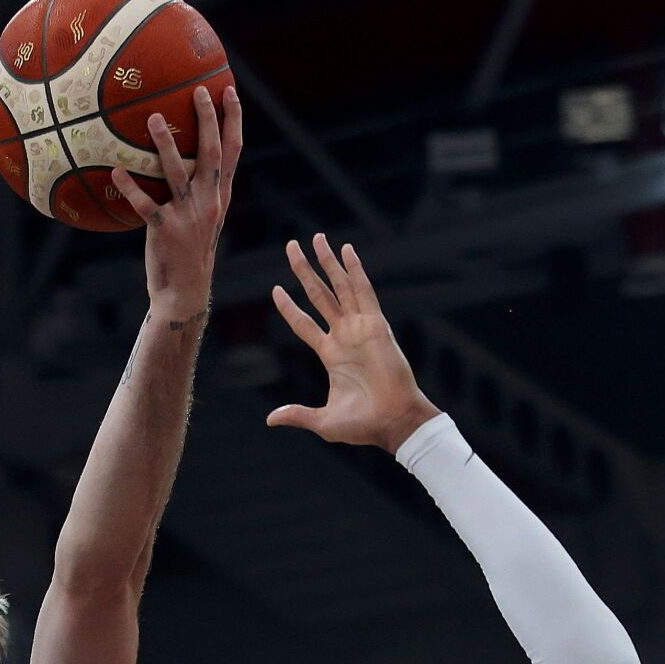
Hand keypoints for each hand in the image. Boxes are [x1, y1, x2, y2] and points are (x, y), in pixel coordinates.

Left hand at [111, 85, 242, 317]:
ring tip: (152, 118)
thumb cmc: (189, 250)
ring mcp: (188, 216)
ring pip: (177, 173)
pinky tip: (115, 171)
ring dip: (165, 144)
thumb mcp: (204, 217)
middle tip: (200, 90)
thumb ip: (200, 189)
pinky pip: (145, 204)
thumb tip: (185, 158)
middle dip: (208, 119)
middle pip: (212, 152)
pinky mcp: (165, 230)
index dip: (234, 120)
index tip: (229, 90)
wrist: (185, 291)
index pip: (233, 150)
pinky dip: (130, 187)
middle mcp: (209, 201)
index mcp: (219, 196)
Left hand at [267, 235, 440, 453]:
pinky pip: (363, 292)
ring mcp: (360, 328)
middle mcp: (344, 336)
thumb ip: (298, 414)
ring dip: (327, 262)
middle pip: (319, 295)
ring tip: (315, 238)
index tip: (275, 289)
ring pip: (339, 287)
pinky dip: (355, 271)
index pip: (304, 323)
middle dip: (304, 271)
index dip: (289, 307)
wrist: (393, 422)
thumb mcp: (323, 421)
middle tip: (291, 247)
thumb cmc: (364, 425)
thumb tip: (271, 420)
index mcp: (330, 354)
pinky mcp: (376, 325)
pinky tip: (346, 251)